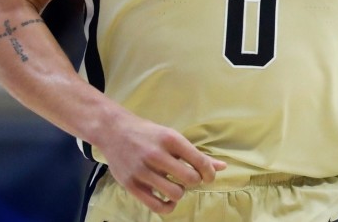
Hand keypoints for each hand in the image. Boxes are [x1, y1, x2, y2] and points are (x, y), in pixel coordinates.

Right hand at [94, 112, 226, 214]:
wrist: (114, 131)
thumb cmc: (149, 134)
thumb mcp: (173, 138)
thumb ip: (196, 154)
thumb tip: (223, 167)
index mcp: (170, 139)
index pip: (200, 161)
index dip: (210, 173)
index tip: (208, 176)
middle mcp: (156, 154)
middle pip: (190, 178)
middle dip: (196, 182)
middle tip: (191, 178)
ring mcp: (142, 170)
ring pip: (175, 193)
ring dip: (181, 193)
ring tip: (177, 186)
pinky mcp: (130, 184)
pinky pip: (156, 205)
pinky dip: (168, 206)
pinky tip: (169, 199)